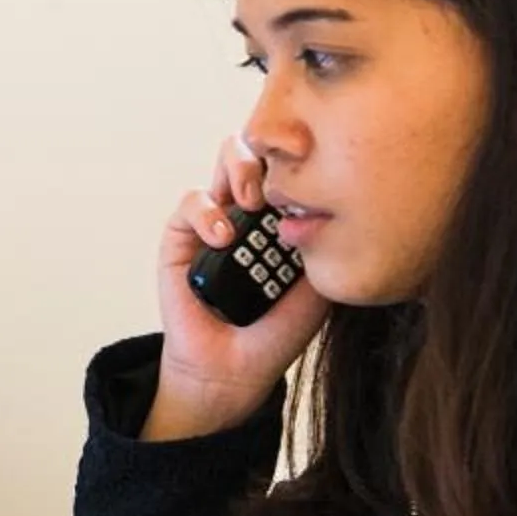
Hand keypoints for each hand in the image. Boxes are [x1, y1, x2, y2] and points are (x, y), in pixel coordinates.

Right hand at [149, 136, 330, 439]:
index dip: (306, 157)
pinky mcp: (182, 236)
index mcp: (287, 215)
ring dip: (241, 167)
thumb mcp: (318, 284)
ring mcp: (217, 217)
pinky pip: (192, 202)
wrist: (237, 368)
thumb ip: (324, 243)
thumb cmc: (279, 329)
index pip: (296, 163)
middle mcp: (253, 208)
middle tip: (280, 183)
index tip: (319, 173)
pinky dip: (208, 212)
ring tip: (252, 201)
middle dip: (272, 151)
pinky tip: (223, 237)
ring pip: (227, 158)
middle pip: (263, 147)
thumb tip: (335, 201)